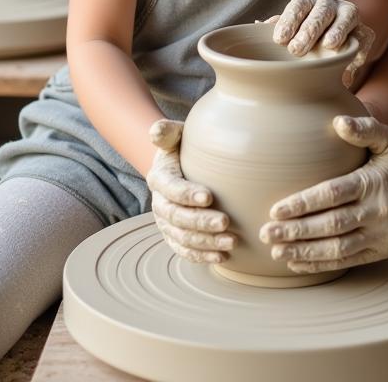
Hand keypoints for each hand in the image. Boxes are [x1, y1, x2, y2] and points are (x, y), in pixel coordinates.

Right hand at [145, 119, 235, 262]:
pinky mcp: (174, 237)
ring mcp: (166, 223)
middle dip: (201, 223)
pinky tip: (222, 258)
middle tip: (226, 223)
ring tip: (231, 243)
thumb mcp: (177, 135)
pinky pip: (185, 251)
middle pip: (177, 218)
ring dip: (206, 243)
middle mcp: (159, 204)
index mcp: (159, 178)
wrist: (178, 165)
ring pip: (182, 238)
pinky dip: (202, 256)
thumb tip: (156, 130)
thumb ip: (168, 132)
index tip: (209, 196)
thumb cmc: (183, 147)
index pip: (170, 188)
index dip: (187, 194)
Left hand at [258, 116, 387, 273]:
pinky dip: (321, 263)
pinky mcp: (381, 251)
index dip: (303, 204)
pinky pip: (347, 260)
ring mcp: (381, 235)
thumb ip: (364, 128)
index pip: (333, 195)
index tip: (276, 209)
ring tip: (276, 251)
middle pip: (331, 225)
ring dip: (304, 251)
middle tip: (266, 233)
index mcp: (374, 183)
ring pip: (338, 248)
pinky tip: (297, 261)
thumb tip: (337, 122)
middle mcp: (378, 212)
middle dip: (296, 231)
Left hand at [272, 0, 375, 86]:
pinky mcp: (364, 31)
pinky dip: (359, 49)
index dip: (289, 20)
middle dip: (310, 30)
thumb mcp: (292, 26)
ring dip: (338, 31)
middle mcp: (330, 2)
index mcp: (309, 0)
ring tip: (329, 46)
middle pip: (321, 12)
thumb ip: (279, 26)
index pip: (299, 4)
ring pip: (346, 19)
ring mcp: (349, 14)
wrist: (337, 29)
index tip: (279, 39)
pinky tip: (351, 62)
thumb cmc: (305, 29)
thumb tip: (257, 26)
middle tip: (297, 49)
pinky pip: (364, 38)